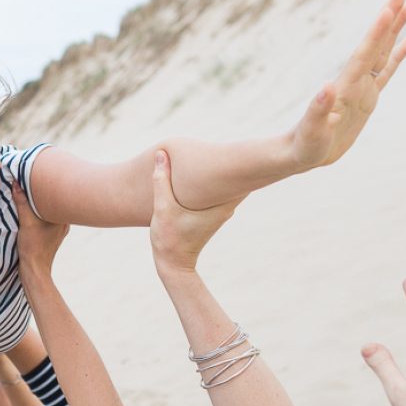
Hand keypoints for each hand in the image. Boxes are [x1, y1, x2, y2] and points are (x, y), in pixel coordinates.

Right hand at [13, 184, 68, 282]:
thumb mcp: (26, 222)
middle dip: (45, 193)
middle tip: (35, 181)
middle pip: (55, 202)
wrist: (34, 270)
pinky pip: (47, 219)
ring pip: (51, 211)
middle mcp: (64, 223)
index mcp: (63, 218)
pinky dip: (39, 213)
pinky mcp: (51, 236)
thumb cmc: (33, 247)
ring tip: (32, 193)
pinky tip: (32, 210)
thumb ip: (22, 202)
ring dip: (41, 204)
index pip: (59, 195)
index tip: (42, 174)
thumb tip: (16, 183)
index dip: (51, 184)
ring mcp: (58, 230)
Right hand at [150, 150, 235, 273]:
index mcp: (221, 205)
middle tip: (231, 140)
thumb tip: (162, 154)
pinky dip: (214, 182)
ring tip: (218, 152)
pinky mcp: (212, 215)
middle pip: (238, 178)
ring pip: (227, 185)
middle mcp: (226, 208)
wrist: (173, 264)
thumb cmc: (169, 238)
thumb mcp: (162, 208)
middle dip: (233, 161)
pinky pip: (218, 192)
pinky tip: (206, 172)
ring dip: (222, 172)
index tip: (243, 143)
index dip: (243, 159)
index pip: (243, 177)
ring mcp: (221, 212)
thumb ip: (161, 180)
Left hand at [291, 0, 405, 170]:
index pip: (363, 56)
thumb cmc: (305, 145)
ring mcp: (361, 90)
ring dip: (393, 32)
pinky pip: (385, 73)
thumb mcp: (312, 130)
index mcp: (344, 88)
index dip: (376, 34)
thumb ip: (318, 110)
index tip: (388, 8)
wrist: (302, 154)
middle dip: (388, 21)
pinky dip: (397, 57)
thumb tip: (326, 88)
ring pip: (382, 54)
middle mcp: (354, 83)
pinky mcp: (366, 100)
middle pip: (375, 47)